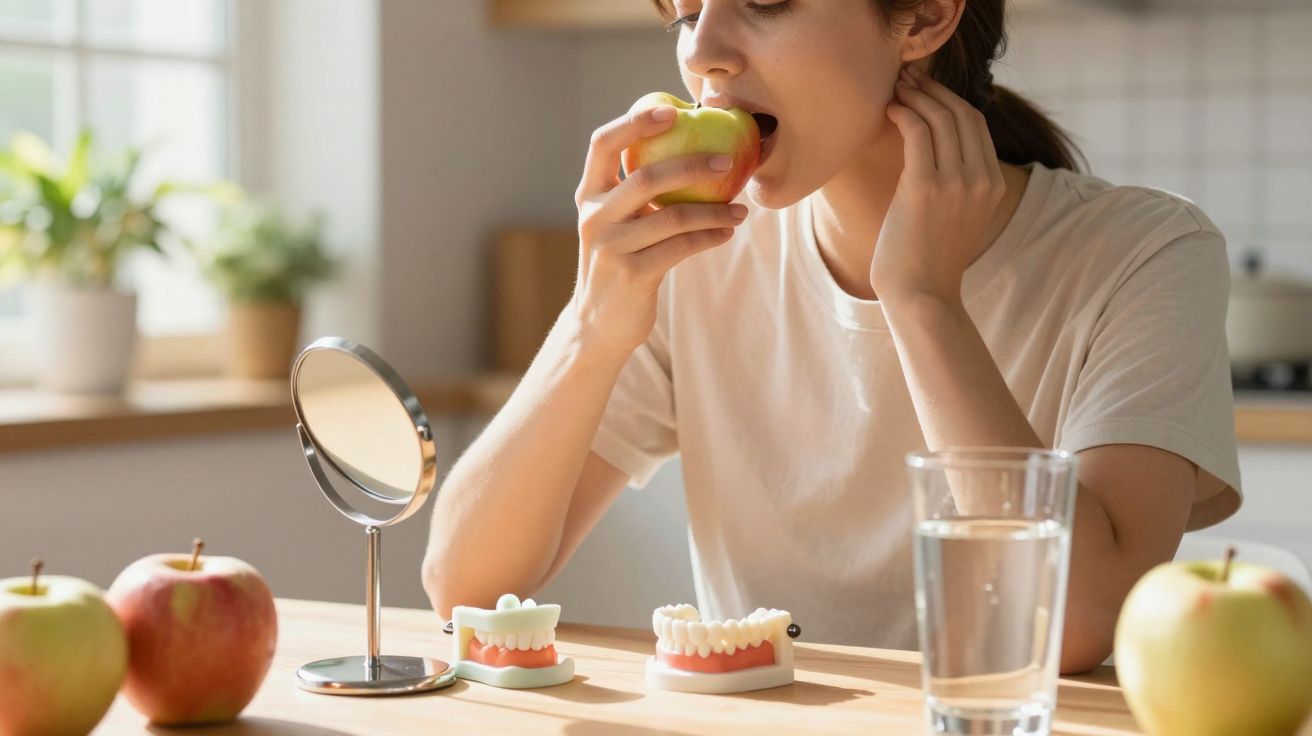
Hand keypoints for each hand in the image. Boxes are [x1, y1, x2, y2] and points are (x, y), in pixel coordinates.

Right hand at [573, 106, 747, 359]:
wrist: (599, 325)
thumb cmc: (621, 263)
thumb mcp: (618, 224)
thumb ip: (638, 192)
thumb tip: (694, 149)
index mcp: (589, 194)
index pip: (603, 144)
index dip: (635, 122)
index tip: (673, 111)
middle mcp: (595, 216)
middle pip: (646, 177)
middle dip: (693, 164)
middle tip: (730, 162)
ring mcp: (611, 247)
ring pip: (672, 216)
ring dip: (714, 211)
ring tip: (740, 210)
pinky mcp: (632, 274)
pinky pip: (681, 247)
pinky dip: (710, 237)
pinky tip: (727, 232)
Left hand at [874, 63, 1005, 304]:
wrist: (921, 295)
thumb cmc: (928, 261)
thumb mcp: (957, 217)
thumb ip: (958, 186)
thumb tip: (934, 156)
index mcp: (993, 184)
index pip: (977, 125)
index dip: (950, 100)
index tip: (926, 89)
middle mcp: (981, 179)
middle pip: (961, 113)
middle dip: (933, 90)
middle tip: (907, 79)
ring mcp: (957, 182)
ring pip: (940, 118)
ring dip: (916, 96)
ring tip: (894, 89)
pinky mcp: (926, 186)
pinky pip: (917, 133)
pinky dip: (904, 113)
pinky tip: (890, 109)